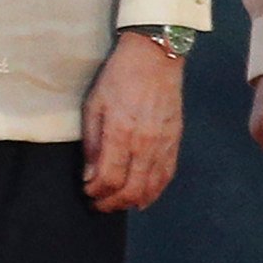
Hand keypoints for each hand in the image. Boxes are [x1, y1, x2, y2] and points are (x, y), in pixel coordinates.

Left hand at [83, 36, 184, 212]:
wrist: (155, 57)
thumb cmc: (119, 77)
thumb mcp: (95, 105)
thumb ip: (92, 143)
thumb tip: (89, 175)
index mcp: (121, 133)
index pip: (109, 179)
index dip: (96, 192)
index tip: (87, 192)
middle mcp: (145, 143)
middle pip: (130, 190)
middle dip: (111, 204)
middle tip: (99, 205)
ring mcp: (163, 144)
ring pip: (150, 188)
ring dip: (132, 202)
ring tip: (117, 204)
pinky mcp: (175, 141)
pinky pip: (166, 175)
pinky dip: (154, 192)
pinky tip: (143, 198)